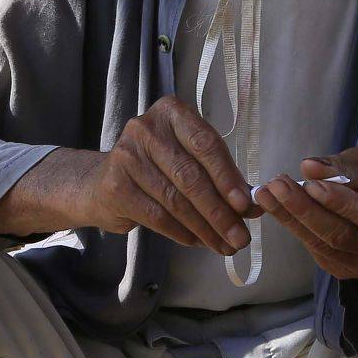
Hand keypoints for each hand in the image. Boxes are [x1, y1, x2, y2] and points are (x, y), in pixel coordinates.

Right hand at [83, 96, 254, 254]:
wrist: (103, 183)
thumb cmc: (157, 168)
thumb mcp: (190, 160)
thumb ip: (221, 177)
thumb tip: (254, 204)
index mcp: (172, 112)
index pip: (206, 144)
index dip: (228, 177)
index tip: (246, 206)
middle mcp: (146, 128)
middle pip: (191, 175)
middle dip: (219, 211)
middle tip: (240, 237)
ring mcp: (126, 156)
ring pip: (175, 200)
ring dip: (205, 228)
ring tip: (224, 245)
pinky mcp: (115, 186)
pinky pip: (157, 216)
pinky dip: (182, 232)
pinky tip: (198, 241)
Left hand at [253, 150, 357, 280]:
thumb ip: (342, 167)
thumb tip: (309, 167)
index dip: (342, 203)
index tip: (312, 184)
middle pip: (343, 236)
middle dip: (305, 210)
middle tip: (276, 186)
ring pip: (325, 246)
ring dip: (292, 219)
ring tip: (267, 194)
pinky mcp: (345, 271)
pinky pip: (317, 250)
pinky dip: (296, 228)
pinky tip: (278, 208)